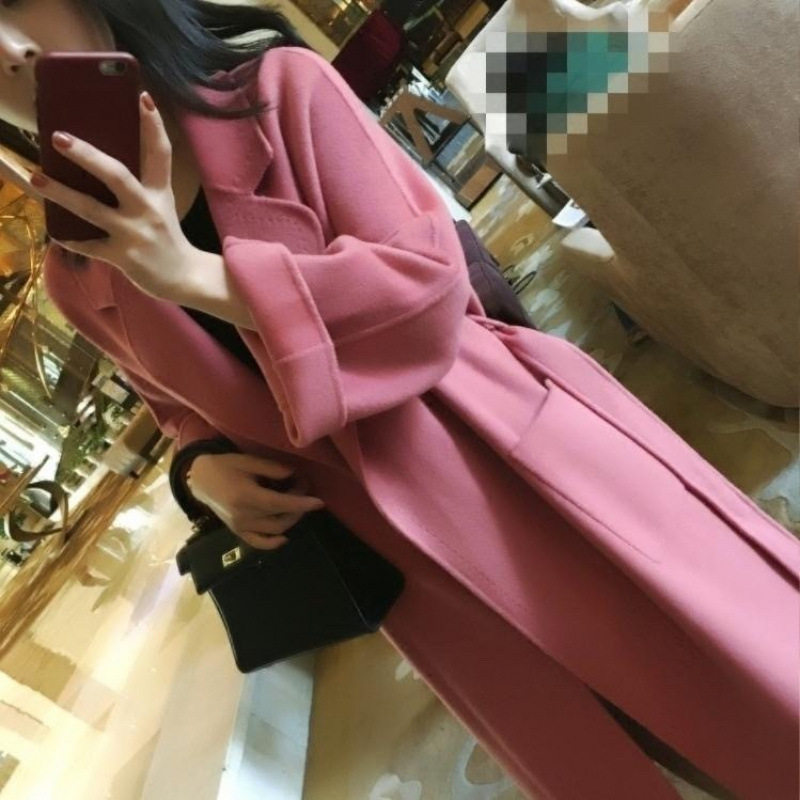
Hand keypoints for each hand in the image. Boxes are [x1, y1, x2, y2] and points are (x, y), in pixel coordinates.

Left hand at [27, 91, 196, 299]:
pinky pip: (89, 246)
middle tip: (58, 137)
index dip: (153, 125)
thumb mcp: (161, 208)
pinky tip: (55, 232)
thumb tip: (98, 165)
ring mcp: (134, 233)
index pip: (160, 153)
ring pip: (92, 209)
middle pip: (116, 175)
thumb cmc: (167, 240)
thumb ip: (138, 189)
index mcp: (160, 193)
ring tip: (36, 178)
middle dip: (87, 155)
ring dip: (62, 193)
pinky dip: (71, 240)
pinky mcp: (123, 256)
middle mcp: (147, 209)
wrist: (185, 278)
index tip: (142, 97)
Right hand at [187, 452, 325, 550]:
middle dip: (298, 506)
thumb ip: (272, 469)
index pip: (281, 503)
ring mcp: (239, 526)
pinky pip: (257, 542)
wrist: (200, 479)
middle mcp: (243, 515)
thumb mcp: (248, 461)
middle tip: (303, 488)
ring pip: (274, 530)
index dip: (301, 503)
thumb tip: (294, 475)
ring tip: (296, 504)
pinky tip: (284, 537)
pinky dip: (272, 543)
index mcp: (246, 496)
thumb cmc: (225, 466)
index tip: (319, 502)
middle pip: (281, 518)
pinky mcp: (237, 531)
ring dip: (291, 520)